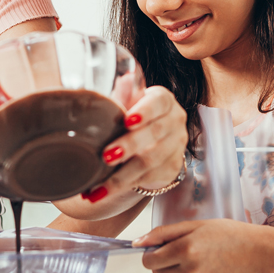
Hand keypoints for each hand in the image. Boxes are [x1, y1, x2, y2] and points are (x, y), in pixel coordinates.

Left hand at [88, 85, 186, 200]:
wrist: (148, 143)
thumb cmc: (132, 117)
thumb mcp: (127, 103)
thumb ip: (124, 94)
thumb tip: (123, 80)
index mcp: (163, 100)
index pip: (159, 102)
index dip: (144, 111)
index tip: (127, 121)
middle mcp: (175, 121)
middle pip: (155, 134)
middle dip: (129, 146)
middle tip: (106, 156)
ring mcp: (176, 146)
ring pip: (150, 161)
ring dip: (122, 175)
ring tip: (98, 185)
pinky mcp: (171, 168)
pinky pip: (147, 178)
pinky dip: (122, 187)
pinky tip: (101, 192)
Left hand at [134, 219, 264, 272]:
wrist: (257, 254)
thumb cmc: (228, 235)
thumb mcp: (195, 226)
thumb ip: (163, 234)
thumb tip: (137, 243)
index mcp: (185, 249)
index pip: (149, 261)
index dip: (152, 254)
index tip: (161, 249)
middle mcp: (190, 271)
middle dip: (164, 263)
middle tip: (183, 252)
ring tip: (198, 261)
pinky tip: (206, 272)